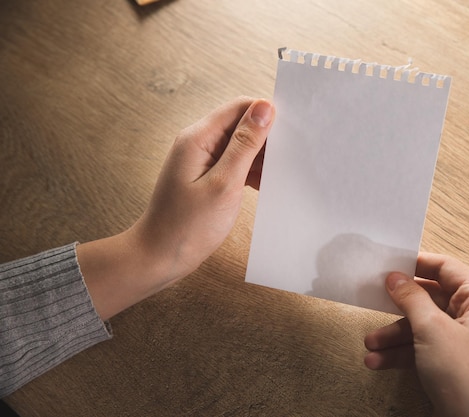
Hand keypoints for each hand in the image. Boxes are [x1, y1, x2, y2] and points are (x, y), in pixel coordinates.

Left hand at [77, 97, 274, 319]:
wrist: (159, 257)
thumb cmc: (188, 226)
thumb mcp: (224, 183)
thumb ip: (245, 144)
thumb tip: (264, 108)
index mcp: (198, 138)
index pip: (240, 107)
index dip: (267, 114)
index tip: (292, 131)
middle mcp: (198, 143)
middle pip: (241, 124)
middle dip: (266, 137)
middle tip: (290, 157)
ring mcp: (202, 160)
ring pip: (240, 145)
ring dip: (260, 157)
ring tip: (279, 175)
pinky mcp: (206, 176)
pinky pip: (234, 163)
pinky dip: (251, 171)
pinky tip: (264, 185)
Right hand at [364, 252, 468, 416]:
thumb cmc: (468, 379)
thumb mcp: (432, 330)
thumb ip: (412, 298)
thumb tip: (396, 277)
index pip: (448, 268)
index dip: (419, 263)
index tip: (392, 264)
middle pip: (431, 299)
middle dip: (399, 307)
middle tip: (374, 302)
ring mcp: (463, 343)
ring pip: (422, 327)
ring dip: (394, 335)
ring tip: (370, 345)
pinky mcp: (452, 364)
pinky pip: (422, 349)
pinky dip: (401, 354)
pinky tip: (379, 361)